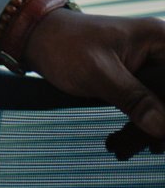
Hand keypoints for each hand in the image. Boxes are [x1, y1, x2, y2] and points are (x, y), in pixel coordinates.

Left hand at [22, 7, 164, 147]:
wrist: (36, 38)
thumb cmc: (63, 44)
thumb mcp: (98, 72)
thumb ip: (132, 98)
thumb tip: (163, 128)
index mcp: (162, 39)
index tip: (163, 135)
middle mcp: (162, 52)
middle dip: (162, 122)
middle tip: (155, 147)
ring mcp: (152, 67)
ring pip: (163, 105)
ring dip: (155, 128)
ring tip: (141, 148)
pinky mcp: (138, 80)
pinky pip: (153, 106)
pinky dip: (144, 124)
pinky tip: (132, 143)